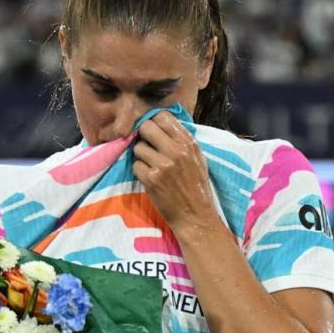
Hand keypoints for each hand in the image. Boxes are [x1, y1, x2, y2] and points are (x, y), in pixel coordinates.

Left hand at [132, 112, 219, 233]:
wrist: (196, 216)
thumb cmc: (196, 187)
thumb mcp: (197, 158)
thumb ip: (182, 140)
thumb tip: (161, 123)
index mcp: (188, 143)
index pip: (163, 117)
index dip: (154, 122)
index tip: (154, 132)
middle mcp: (176, 151)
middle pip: (146, 127)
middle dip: (143, 136)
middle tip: (148, 147)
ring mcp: (163, 165)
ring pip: (138, 147)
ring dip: (141, 156)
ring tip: (151, 166)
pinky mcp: (151, 179)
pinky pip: (135, 165)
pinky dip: (140, 171)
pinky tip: (150, 178)